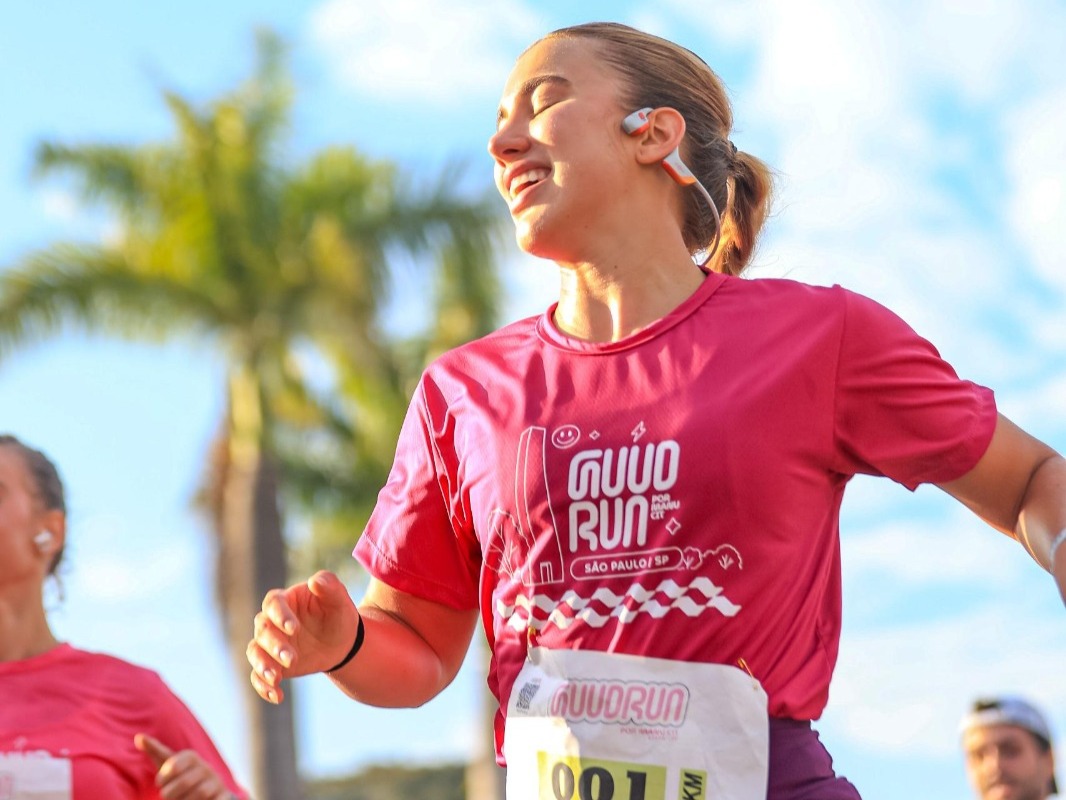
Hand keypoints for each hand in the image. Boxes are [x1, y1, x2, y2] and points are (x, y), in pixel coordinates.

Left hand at [134, 733, 233, 799]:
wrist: (208, 788)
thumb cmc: (181, 775)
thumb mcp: (168, 763)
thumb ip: (155, 750)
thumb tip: (139, 737)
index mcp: (191, 757)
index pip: (175, 764)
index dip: (164, 776)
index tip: (159, 783)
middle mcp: (206, 768)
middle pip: (186, 782)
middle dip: (171, 793)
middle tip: (166, 796)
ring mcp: (216, 782)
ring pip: (200, 793)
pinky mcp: (224, 795)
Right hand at [247, 569, 359, 703]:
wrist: (341, 642)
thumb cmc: (338, 614)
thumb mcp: (339, 600)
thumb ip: (330, 586)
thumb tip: (315, 582)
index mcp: (286, 600)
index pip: (273, 603)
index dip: (279, 615)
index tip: (293, 628)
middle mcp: (272, 621)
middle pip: (262, 630)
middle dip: (274, 645)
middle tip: (290, 658)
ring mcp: (269, 644)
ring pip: (254, 653)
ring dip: (262, 666)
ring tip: (275, 678)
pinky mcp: (271, 664)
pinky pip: (258, 676)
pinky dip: (263, 687)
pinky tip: (277, 696)